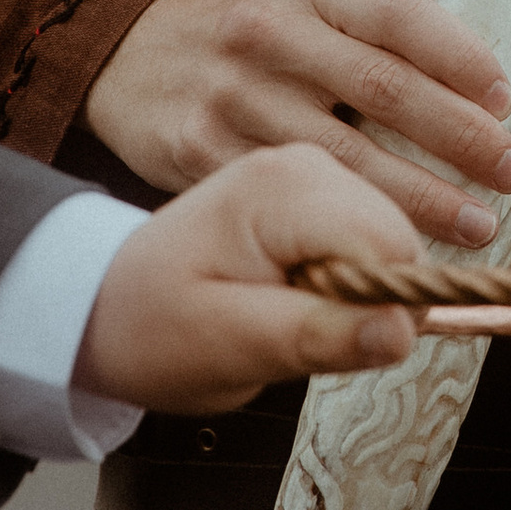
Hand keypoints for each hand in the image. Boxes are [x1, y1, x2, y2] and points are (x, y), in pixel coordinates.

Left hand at [75, 146, 423, 416]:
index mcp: (280, 189)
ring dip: (360, 295)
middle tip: (294, 328)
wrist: (109, 303)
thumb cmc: (155, 326)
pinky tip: (295, 291)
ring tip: (286, 309)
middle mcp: (306, 162)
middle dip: (371, 301)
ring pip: (393, 244)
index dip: (381, 310)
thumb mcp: (228, 347)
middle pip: (399, 241)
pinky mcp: (318, 190)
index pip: (389, 247)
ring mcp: (313, 170)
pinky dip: (351, 281)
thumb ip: (316, 336)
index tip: (324, 342)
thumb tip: (401, 331)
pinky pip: (372, 243)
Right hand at [85, 0, 510, 245]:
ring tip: (474, 221)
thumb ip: (375, 28)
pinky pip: (295, 197)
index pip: (397, 16)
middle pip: (383, 90)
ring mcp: (233, 96)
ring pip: (345, 158)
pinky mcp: (204, 153)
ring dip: (420, 197)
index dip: (460, 59)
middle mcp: (266, 33)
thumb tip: (478, 89)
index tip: (504, 99)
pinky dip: (352, 224)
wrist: (132, 53)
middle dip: (459, 137)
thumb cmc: (251, 31)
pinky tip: (392, 241)